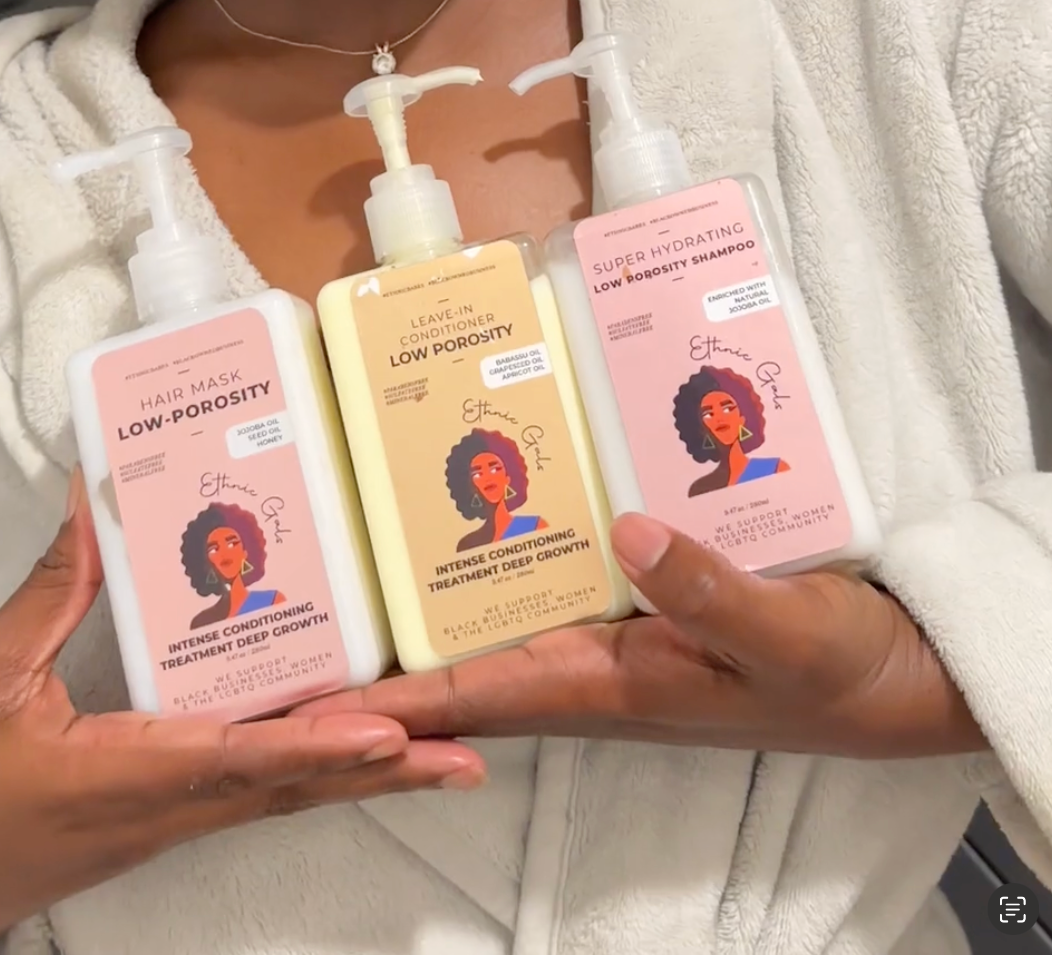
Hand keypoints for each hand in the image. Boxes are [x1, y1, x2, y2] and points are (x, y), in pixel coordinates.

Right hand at [0, 472, 482, 954]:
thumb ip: (52, 589)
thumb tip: (99, 498)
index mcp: (124, 774)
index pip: (237, 758)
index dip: (315, 744)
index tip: (385, 731)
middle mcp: (168, 803)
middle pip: (293, 784)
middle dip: (383, 768)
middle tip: (466, 750)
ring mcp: (174, 815)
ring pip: (286, 790)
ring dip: (365, 772)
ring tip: (444, 753)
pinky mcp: (170, 811)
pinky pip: (258, 787)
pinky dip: (316, 766)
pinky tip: (356, 743)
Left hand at [325, 513, 984, 759]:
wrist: (902, 680)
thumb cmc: (843, 672)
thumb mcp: (784, 630)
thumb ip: (708, 587)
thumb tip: (621, 529)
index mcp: (610, 684)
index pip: (473, 693)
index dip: (385, 696)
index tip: (298, 693)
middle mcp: (595, 662)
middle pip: (463, 657)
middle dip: (381, 644)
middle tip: (289, 603)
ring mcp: (615, 632)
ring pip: (502, 612)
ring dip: (433, 588)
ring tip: (351, 534)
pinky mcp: (643, 598)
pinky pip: (555, 576)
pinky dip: (509, 549)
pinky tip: (488, 497)